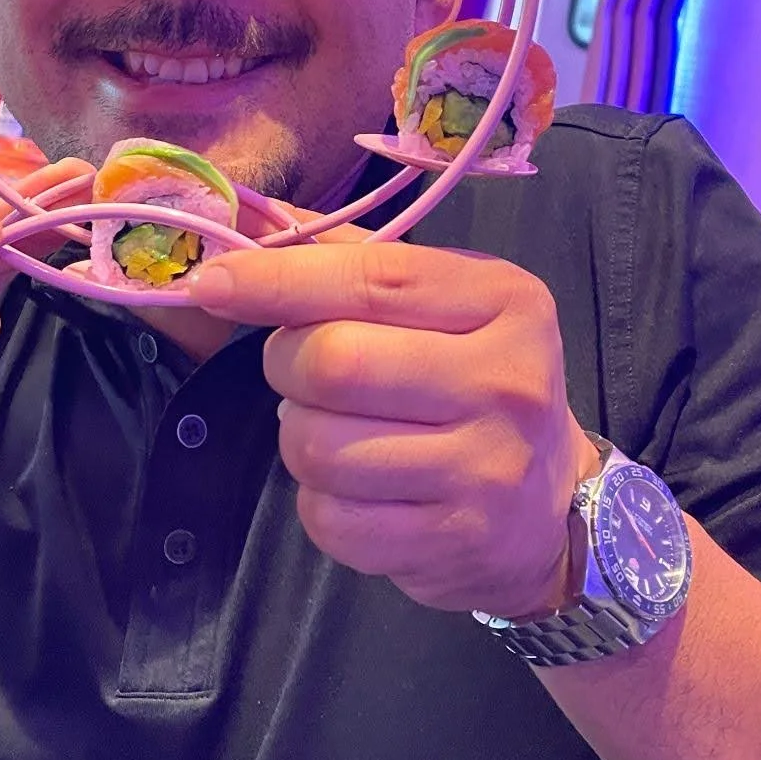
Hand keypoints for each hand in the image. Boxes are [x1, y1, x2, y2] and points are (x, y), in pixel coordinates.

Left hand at [191, 241, 590, 616]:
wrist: (548, 507)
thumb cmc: (476, 382)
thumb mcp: (443, 305)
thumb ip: (351, 260)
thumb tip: (246, 219)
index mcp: (504, 301)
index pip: (373, 278)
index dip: (279, 280)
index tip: (213, 282)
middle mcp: (505, 381)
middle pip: (334, 362)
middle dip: (286, 366)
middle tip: (300, 372)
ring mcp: (484, 468)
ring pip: (319, 446)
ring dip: (298, 438)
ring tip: (335, 431)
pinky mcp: (452, 541)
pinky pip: (331, 518)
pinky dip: (319, 503)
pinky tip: (356, 489)